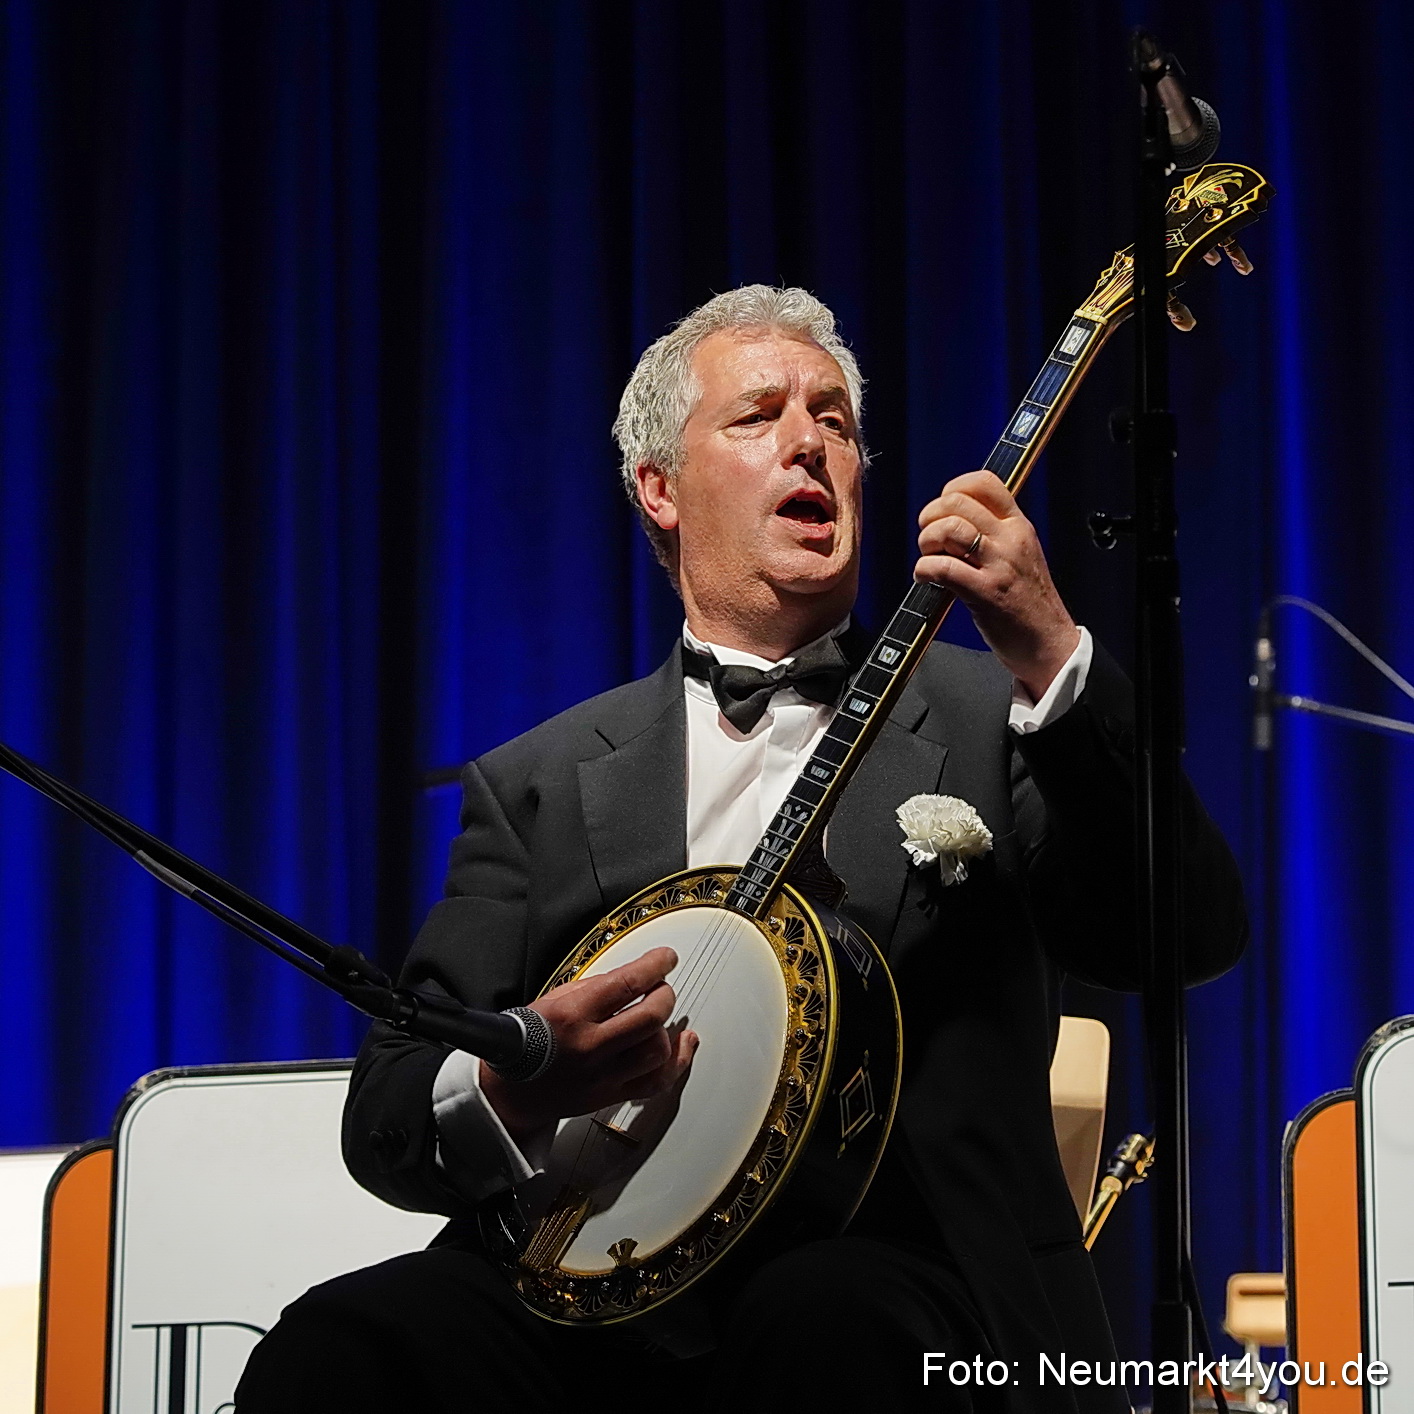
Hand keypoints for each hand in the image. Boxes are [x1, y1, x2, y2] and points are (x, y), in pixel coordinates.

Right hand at [479, 946, 697, 1144]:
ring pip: (657, 1050)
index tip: (666, 958)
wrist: (509, 1091)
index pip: (627, 984)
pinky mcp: (610, 1096)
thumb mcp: (553, 999)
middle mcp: (590, 1047)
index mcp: (573, 1015)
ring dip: (666, 1027)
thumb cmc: (528, 1039)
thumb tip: (634, 977)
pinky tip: (683, 1044)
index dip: (655, 965)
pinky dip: (678, 1062)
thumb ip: (595, 986)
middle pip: (651, 1017)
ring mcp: (602, 1076)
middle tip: (662, 987)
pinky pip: (657, 1083)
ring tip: (660, 1016)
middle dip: (665, 993)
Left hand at [915, 470, 1079, 700]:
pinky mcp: (985, 592)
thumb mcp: (1020, 555)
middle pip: (956, 502)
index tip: (942, 510)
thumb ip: (994, 534)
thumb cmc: (1028, 604)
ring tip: (929, 558)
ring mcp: (999, 565)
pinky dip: (924, 570)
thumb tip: (953, 519)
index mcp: (1019, 526)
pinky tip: (926, 578)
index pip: (984, 483)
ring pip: (948, 529)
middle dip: (930, 517)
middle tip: (930, 540)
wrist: (1048, 643)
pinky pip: (943, 567)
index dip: (952, 489)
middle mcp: (1010, 539)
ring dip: (926, 542)